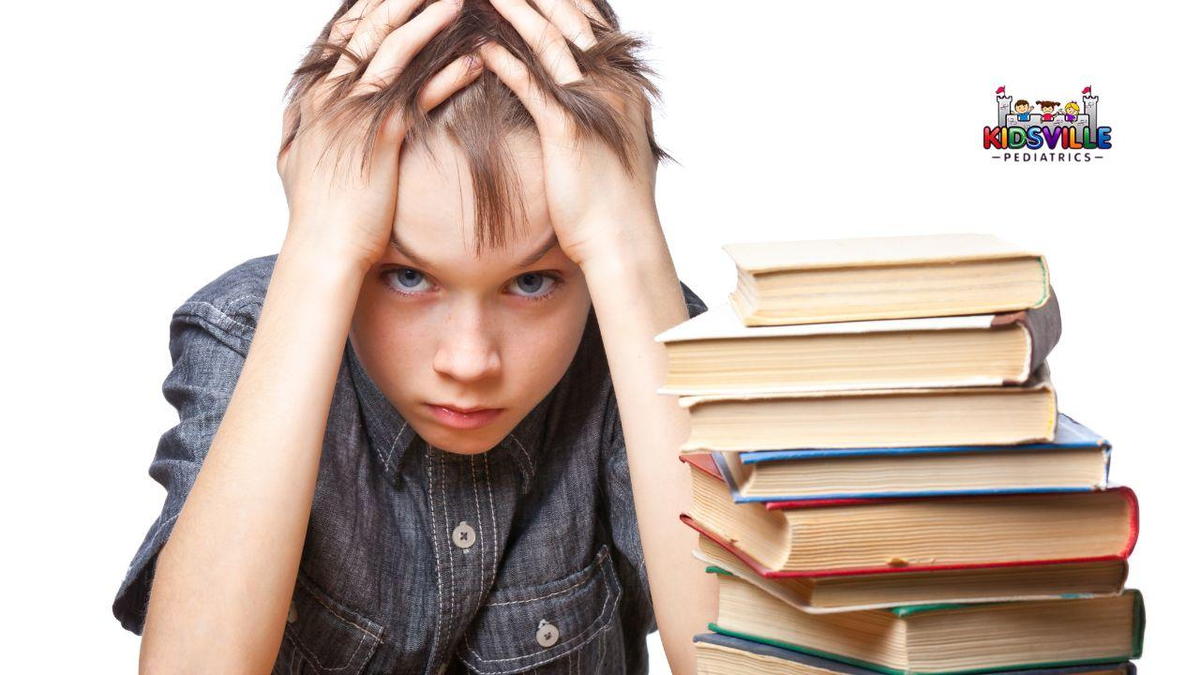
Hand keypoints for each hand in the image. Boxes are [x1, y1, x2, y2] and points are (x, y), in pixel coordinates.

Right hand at [276, 0, 481, 271]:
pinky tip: (475, 61)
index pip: (343, 34)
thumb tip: (295, 118)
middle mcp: (330, 94)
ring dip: (428, 20)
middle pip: (370, 28)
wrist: (322, 248)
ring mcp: (354, 111)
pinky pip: (419, 93)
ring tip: (458, 0)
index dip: (370, 8)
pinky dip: (449, 74)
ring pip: (394, 49)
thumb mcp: (295, 160)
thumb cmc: (316, 212)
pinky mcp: (381, 134)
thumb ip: (298, 129)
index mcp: (314, 95)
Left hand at [478, 0, 660, 267]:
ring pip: (546, 40)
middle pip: (567, 17)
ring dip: (511, 12)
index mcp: (623, 81)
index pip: (588, 19)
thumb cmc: (613, 199)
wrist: (623, 239)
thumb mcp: (614, 142)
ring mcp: (592, 102)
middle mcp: (612, 82)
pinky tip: (479, 48)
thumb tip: (582, 95)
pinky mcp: (567, 128)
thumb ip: (601, 109)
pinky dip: (502, 62)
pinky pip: (529, 83)